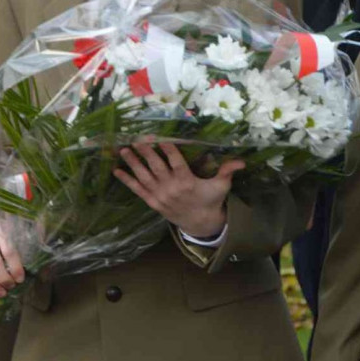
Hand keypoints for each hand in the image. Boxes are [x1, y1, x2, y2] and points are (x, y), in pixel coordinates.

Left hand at [113, 141, 244, 237]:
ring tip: (124, 149)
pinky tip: (117, 170)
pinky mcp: (153, 202)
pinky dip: (127, 180)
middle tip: (137, 138)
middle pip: (157, 167)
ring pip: (144, 176)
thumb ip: (228, 171)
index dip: (168, 149)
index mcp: (188, 182)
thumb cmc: (211, 200)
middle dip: (146, 152)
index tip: (160, 137)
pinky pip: (137, 190)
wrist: (200, 223)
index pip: (176, 162)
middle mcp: (171, 188)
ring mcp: (160, 196)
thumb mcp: (222, 186)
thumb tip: (242, 161)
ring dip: (133, 163)